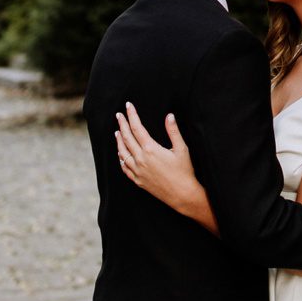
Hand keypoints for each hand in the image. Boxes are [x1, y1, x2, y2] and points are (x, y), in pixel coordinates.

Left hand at [115, 102, 208, 222]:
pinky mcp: (138, 180)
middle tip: (119, 115)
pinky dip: (121, 158)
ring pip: (122, 152)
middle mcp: (141, 159)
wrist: (182, 194)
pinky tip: (121, 154)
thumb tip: (169, 115)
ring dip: (119, 140)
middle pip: (127, 138)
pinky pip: (124, 167)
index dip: (132, 115)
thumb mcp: (182, 149)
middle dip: (122, 124)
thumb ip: (173, 131)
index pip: (137, 128)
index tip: (128, 106)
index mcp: (150, 149)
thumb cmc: (184, 171)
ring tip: (117, 132)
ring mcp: (137, 170)